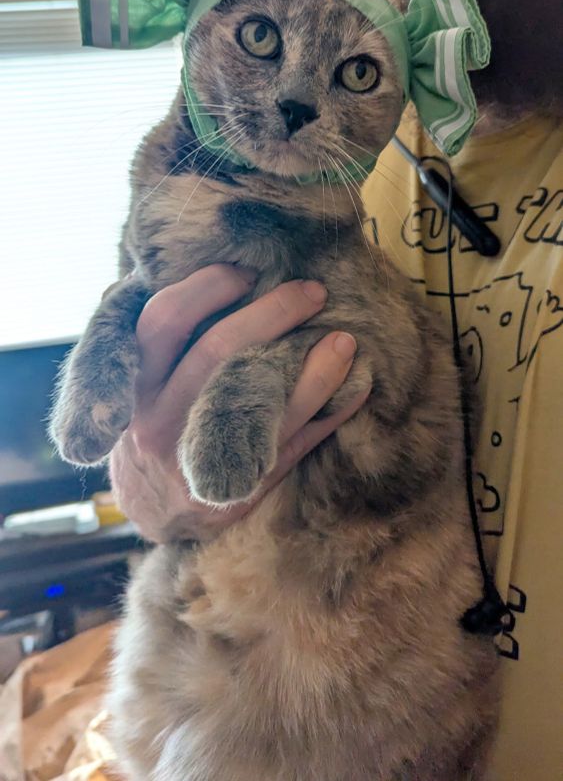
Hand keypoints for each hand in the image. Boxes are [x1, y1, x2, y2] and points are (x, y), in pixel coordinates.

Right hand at [109, 265, 369, 542]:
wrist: (154, 510)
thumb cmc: (154, 425)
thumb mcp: (140, 385)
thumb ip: (164, 340)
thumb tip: (210, 276)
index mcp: (137, 385)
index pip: (165, 321)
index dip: (207, 288)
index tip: (247, 271)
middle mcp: (161, 419)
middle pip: (217, 352)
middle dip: (271, 313)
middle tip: (312, 291)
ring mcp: (200, 457)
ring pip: (262, 406)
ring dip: (313, 369)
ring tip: (346, 339)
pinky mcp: (238, 488)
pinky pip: (293, 446)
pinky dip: (329, 413)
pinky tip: (358, 387)